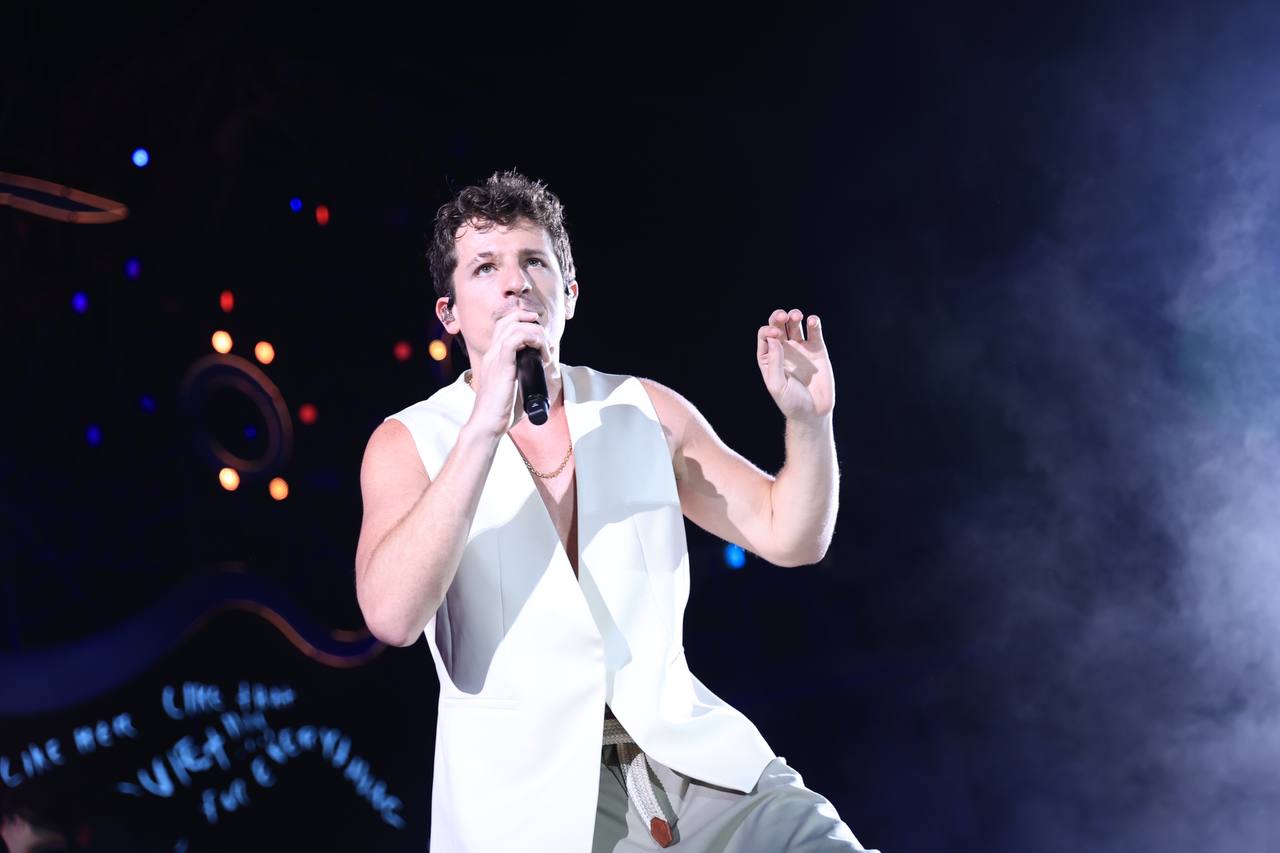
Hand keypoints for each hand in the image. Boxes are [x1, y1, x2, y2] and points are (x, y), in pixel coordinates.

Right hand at [467, 310, 552, 436]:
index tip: (541, 336)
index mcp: (494, 357)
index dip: (523, 322)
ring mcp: (495, 357)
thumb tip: (544, 376)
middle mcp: (492, 353)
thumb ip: (525, 379)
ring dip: (536, 333)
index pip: (504, 325)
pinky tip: (542, 355)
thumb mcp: (515, 389)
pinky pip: (516, 338)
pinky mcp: (501, 364)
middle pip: (508, 319)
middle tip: (545, 339)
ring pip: (514, 325)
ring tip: (546, 351)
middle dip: (531, 321)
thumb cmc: (501, 412)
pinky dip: (533, 340)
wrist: (487, 423)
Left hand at [756, 308, 833, 421]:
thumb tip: (773, 338)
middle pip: (778, 325)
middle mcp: (784, 350)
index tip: (776, 336)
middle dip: (778, 317)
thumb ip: (774, 362)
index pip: (765, 335)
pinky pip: (814, 332)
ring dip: (794, 316)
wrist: (814, 412)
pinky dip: (814, 323)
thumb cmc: (791, 402)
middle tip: (783, 316)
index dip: (768, 330)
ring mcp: (801, 348)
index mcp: (769, 358)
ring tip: (797, 315)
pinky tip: (812, 321)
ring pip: (795, 325)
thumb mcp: (777, 386)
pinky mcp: (817, 350)